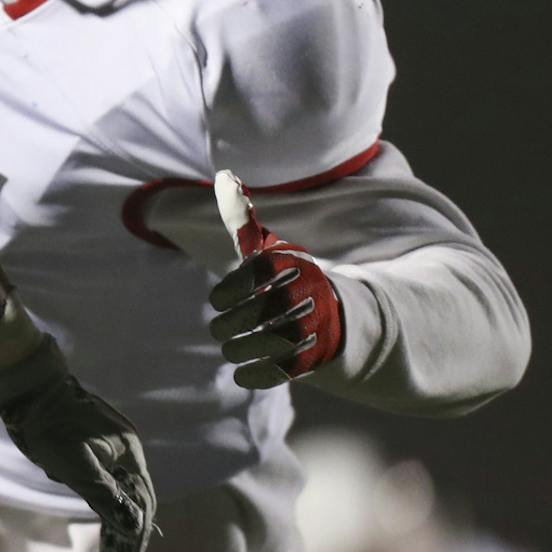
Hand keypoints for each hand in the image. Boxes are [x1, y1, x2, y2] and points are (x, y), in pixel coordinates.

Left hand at [0, 303, 156, 551]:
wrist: (26, 388)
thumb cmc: (48, 423)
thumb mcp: (75, 465)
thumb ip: (105, 496)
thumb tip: (135, 527)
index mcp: (130, 455)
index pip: (141, 508)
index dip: (133, 542)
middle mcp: (126, 454)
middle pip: (134, 506)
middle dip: (126, 544)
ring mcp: (110, 452)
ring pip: (119, 499)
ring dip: (115, 531)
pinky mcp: (92, 451)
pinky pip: (105, 487)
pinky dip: (103, 510)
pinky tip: (100, 529)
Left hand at [209, 170, 344, 385]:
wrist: (334, 317)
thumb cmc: (288, 280)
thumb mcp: (270, 251)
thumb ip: (245, 222)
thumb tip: (225, 177)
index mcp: (297, 267)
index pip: (258, 273)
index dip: (231, 288)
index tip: (217, 299)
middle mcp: (309, 295)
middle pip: (261, 311)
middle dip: (233, 323)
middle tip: (219, 329)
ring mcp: (315, 328)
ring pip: (270, 342)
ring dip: (241, 349)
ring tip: (230, 349)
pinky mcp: (316, 359)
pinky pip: (283, 371)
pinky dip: (257, 375)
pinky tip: (242, 374)